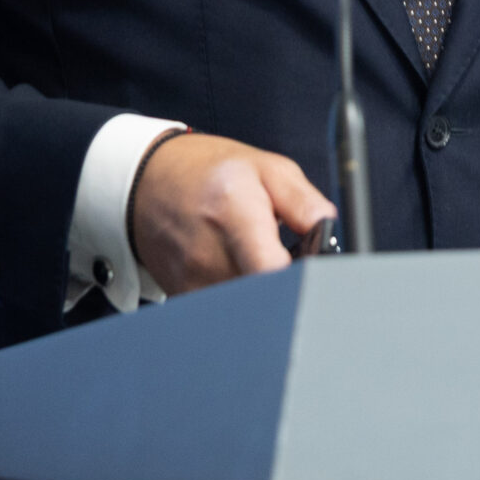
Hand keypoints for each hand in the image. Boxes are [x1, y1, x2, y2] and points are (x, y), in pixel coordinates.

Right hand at [129, 132, 335, 297]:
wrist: (149, 183)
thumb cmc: (211, 172)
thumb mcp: (268, 168)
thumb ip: (304, 202)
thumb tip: (330, 232)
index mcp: (233, 210)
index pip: (269, 270)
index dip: (299, 277)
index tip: (311, 268)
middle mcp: (207, 252)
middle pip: (263, 296)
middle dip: (287, 286)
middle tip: (293, 264)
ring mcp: (191, 280)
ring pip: (246, 307)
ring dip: (264, 293)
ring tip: (263, 262)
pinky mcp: (182, 298)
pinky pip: (226, 311)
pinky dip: (242, 299)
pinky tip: (240, 273)